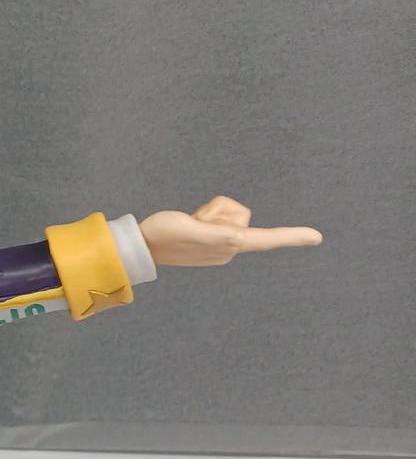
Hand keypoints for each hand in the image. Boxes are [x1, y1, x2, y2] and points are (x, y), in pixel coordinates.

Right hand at [138, 196, 322, 267]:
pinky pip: (218, 218)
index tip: (317, 237)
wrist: (141, 244)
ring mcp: (220, 245)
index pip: (266, 239)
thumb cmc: (164, 235)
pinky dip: (204, 216)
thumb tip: (238, 240)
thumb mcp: (193, 230)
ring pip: (229, 214)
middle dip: (220, 210)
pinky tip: (190, 224)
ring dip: (210, 212)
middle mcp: (230, 247)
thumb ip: (219, 235)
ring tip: (191, 223)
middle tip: (196, 220)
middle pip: (241, 215)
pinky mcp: (210, 240)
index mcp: (230, 246)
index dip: (292, 236)